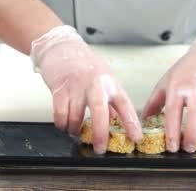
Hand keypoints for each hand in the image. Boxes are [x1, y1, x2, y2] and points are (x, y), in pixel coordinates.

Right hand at [31, 25, 141, 153]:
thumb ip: (109, 101)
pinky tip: (64, 124)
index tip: (136, 138)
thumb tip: (115, 121)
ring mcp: (77, 85)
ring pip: (76, 116)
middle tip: (100, 148)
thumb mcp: (103, 79)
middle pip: (100, 113)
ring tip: (75, 131)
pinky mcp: (59, 88)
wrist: (61, 47)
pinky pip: (60, 113)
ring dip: (75, 129)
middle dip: (101, 134)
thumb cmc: (84, 64)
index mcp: (110, 83)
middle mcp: (95, 84)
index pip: (125, 104)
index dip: (132, 123)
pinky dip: (62, 124)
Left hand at [142, 32, 195, 152]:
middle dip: (190, 139)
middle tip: (186, 148)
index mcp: (178, 87)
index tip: (171, 147)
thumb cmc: (189, 68)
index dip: (172, 133)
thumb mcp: (167, 80)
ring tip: (195, 135)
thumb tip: (145, 120)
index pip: (173, 113)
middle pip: (195, 121)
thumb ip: (155, 102)